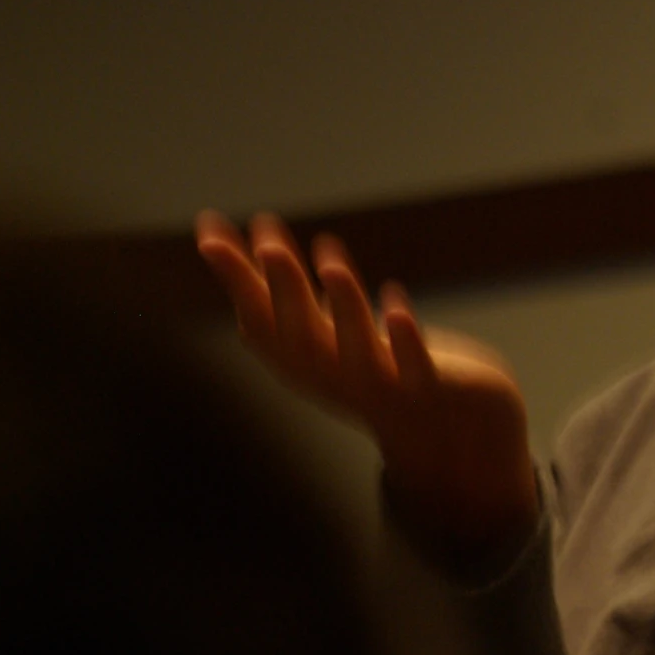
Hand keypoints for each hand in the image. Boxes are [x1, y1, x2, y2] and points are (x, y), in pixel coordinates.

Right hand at [195, 210, 537, 559]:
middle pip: (301, 336)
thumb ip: (275, 283)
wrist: (445, 426)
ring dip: (345, 310)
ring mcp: (378, 386)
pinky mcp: (425, 388)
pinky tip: (394, 299)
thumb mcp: (316, 325)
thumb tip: (209, 227)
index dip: (235, 277)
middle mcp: (332, 377)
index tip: (209, 229)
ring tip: (332, 266)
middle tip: (270, 245)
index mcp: (302, 359)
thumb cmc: (369, 365)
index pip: (258, 316)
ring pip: (356, 353)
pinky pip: (413, 367)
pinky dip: (404, 338)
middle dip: (286, 291)